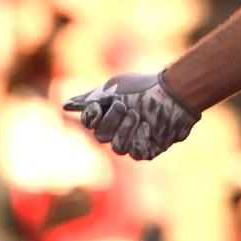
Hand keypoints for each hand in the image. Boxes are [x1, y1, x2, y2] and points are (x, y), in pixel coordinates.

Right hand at [63, 71, 199, 160]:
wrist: (174, 92)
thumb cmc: (145, 87)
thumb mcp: (115, 87)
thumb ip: (90, 98)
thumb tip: (66, 105)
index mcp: (109, 114)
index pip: (90, 123)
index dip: (92, 117)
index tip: (98, 106)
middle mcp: (119, 130)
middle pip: (101, 137)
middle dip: (112, 120)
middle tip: (125, 106)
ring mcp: (134, 140)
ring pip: (118, 148)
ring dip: (126, 129)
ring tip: (138, 115)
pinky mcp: (149, 149)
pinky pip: (136, 152)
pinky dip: (141, 138)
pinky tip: (148, 126)